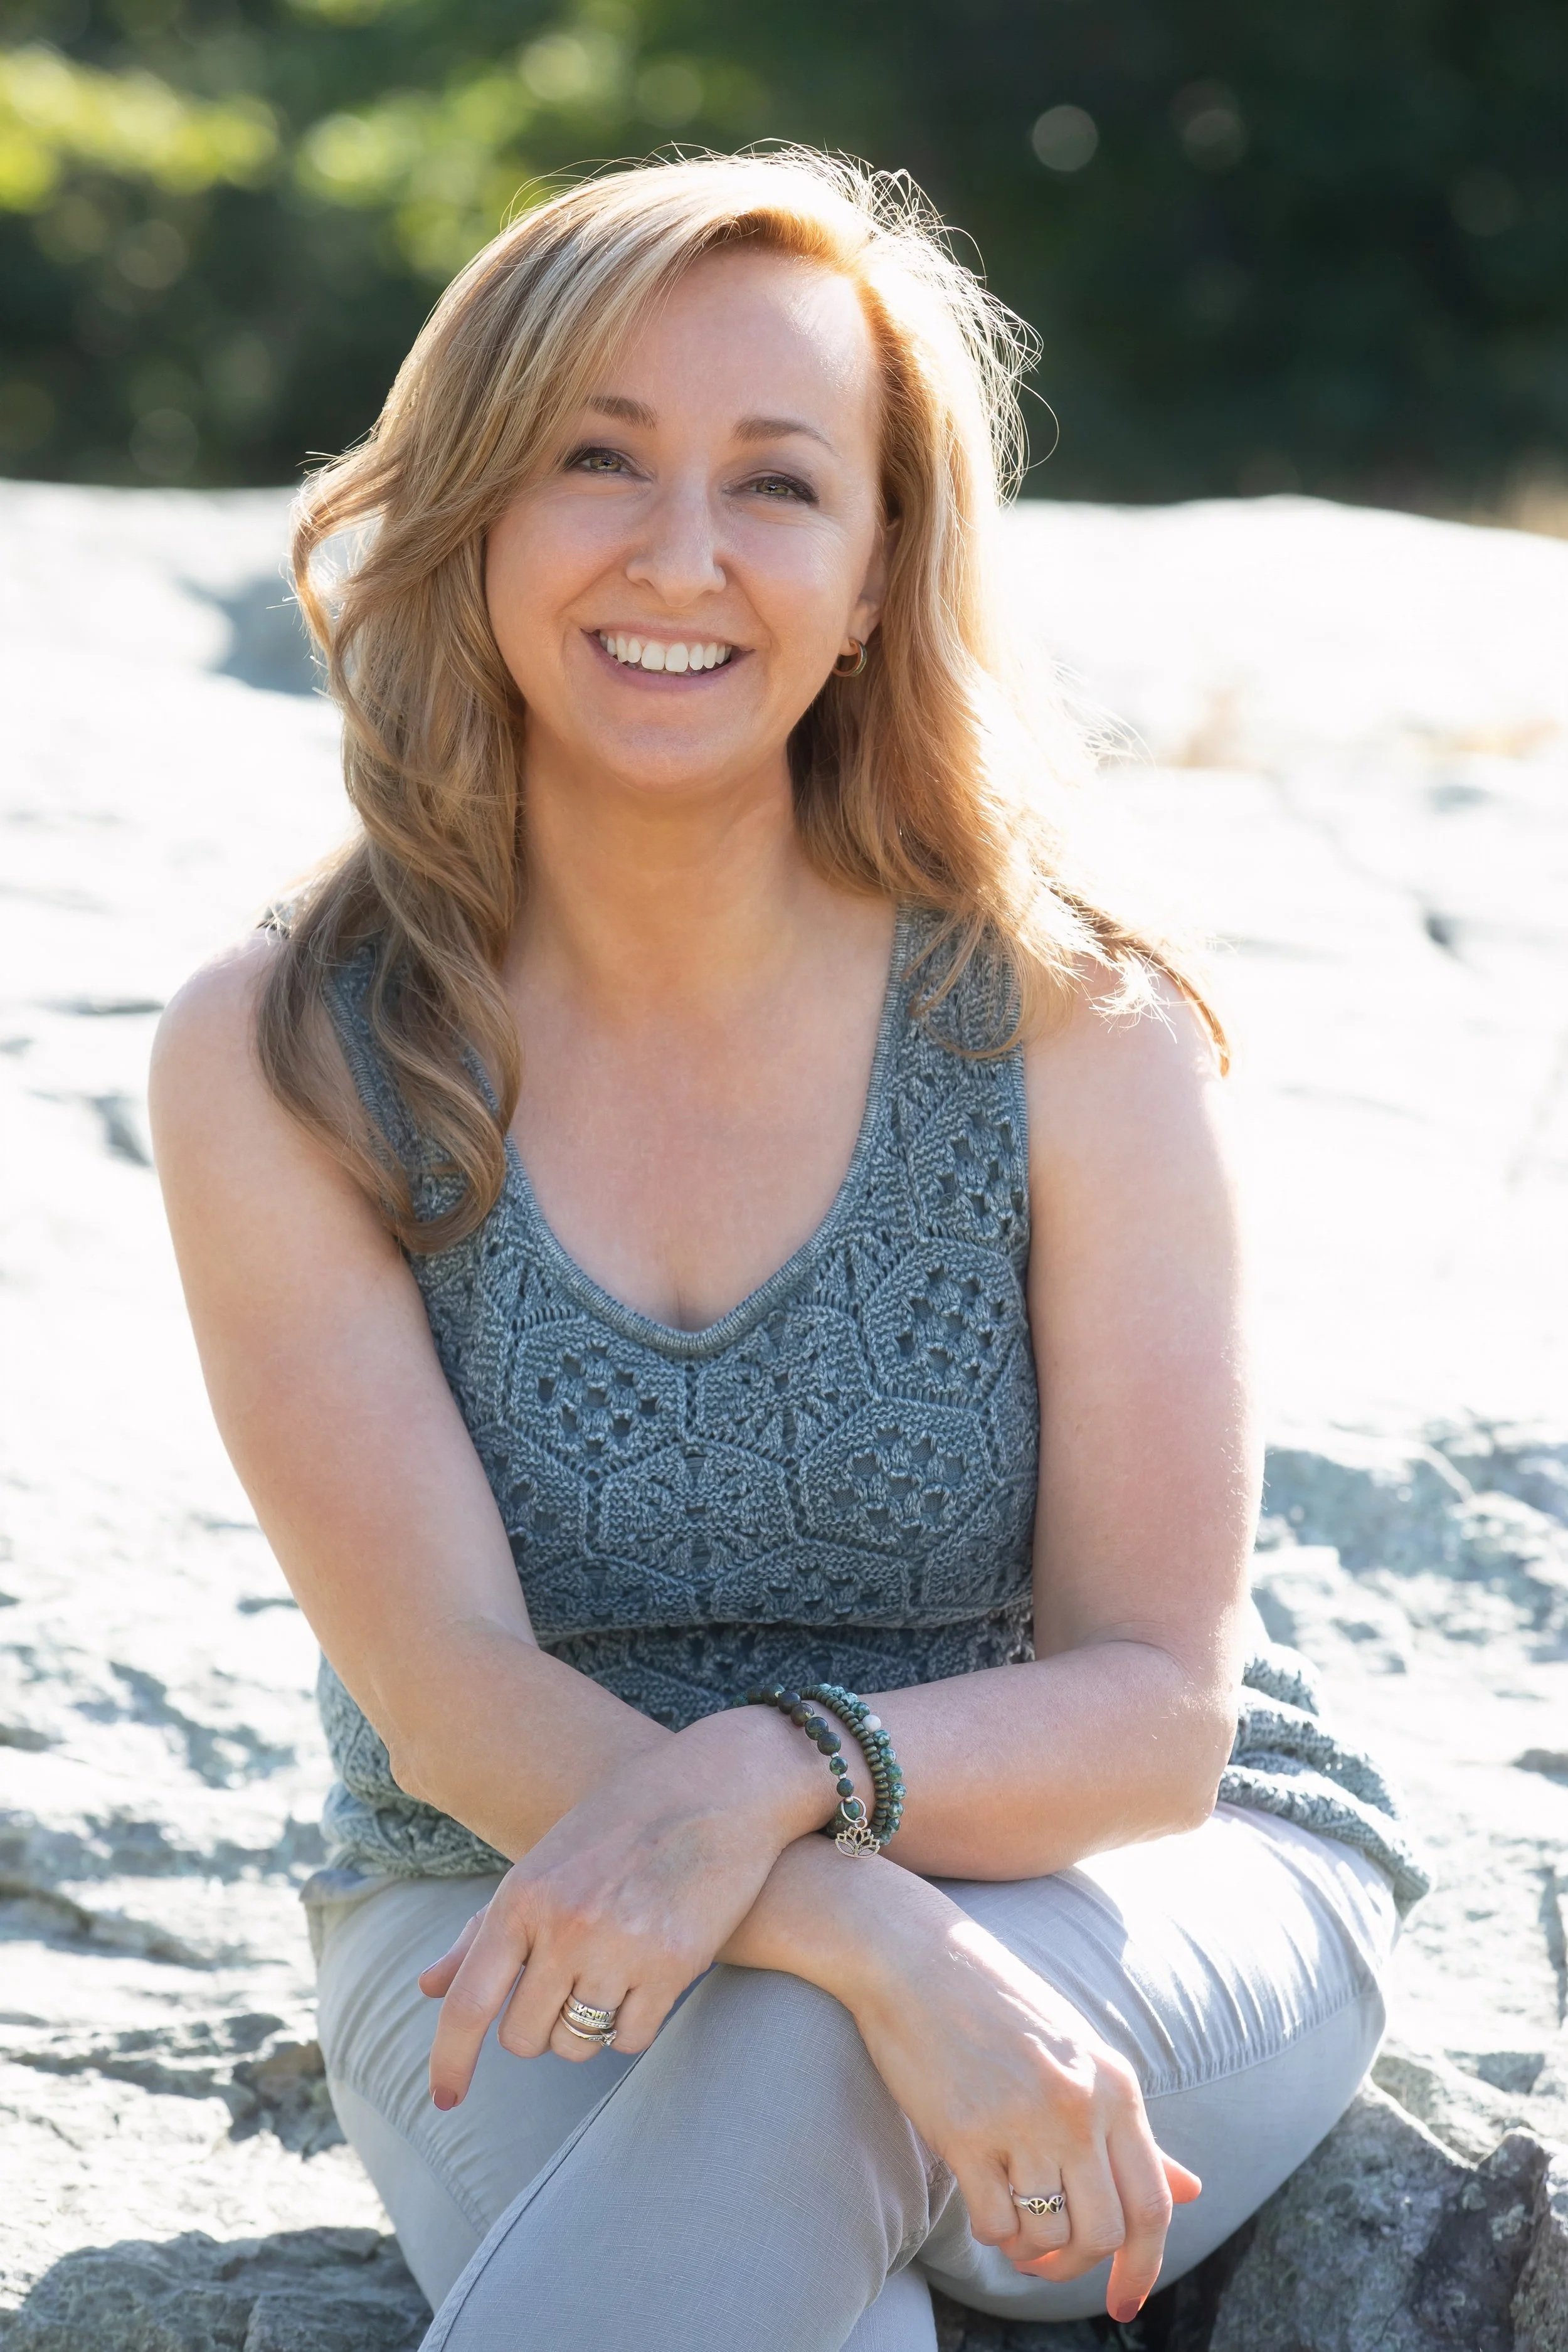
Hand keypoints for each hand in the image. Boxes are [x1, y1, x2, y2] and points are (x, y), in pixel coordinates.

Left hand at [417, 1706, 837, 2103]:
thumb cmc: (622, 1819)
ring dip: (584, 2029)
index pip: (468, 2002)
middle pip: (524, 2037)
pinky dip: (630, 2025)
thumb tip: (426, 1988)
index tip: (445, 2099)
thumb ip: (485, 1930)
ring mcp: (621, 1949)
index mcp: (523, 1895)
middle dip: (538, 2028)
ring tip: (607, 1978)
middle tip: (564, 1990)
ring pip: (577, 2043)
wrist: (720, 1786)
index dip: (450, 2060)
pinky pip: (630, 2037)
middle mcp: (565, 1927)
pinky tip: (643, 1983)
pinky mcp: (674, 1966)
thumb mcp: (544, 1861)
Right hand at [841, 1887, 1200, 2325]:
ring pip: (1049, 2234)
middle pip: (1104, 2231)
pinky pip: (995, 2222)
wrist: (916, 1956)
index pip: (1152, 2203)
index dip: (1145, 2266)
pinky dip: (993, 2232)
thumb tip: (1191, 2193)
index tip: (1128, 2304)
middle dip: (1079, 2265)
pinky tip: (983, 2202)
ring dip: (1032, 2250)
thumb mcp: (1078, 2055)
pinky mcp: (966, 2133)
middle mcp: (1077, 2105)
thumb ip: (1128, 2128)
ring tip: (1013, 2225)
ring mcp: (1022, 2120)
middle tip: (1050, 2261)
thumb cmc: (998, 2006)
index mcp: (1114, 2084)